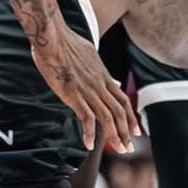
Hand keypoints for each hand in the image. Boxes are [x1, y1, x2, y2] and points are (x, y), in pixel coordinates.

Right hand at [31, 23, 137, 152]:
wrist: (53, 37)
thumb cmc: (66, 43)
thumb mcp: (91, 56)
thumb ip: (103, 71)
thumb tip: (114, 80)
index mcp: (103, 76)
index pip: (123, 100)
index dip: (131, 117)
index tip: (135, 131)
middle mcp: (99, 84)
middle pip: (119, 112)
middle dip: (126, 132)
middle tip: (129, 148)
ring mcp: (88, 90)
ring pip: (108, 117)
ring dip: (115, 136)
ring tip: (119, 150)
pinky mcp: (74, 94)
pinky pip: (86, 118)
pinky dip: (90, 133)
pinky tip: (88, 145)